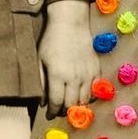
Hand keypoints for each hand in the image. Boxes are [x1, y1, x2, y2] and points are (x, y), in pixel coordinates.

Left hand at [38, 0, 99, 119]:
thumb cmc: (52, 40)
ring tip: (69, 103)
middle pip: (71, 105)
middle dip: (63, 111)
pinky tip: (81, 94)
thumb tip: (43, 101)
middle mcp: (74, 77)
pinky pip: (95, 91)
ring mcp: (88, 74)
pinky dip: (89, 97)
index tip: (48, 114)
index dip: (52, 111)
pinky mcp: (97, 70)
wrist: (71, 23)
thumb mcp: (40, 59)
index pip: (56, 102)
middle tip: (58, 110)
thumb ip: (41, 81)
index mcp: (58, 74)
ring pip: (84, 101)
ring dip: (76, 106)